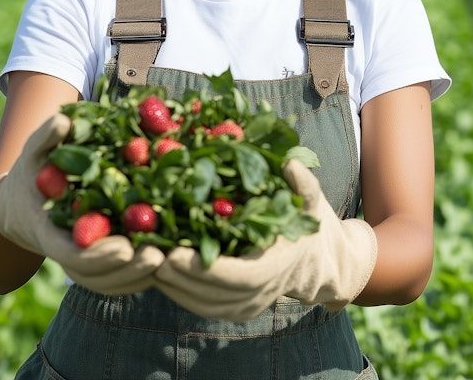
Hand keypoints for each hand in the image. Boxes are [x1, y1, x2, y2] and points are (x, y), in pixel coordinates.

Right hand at [0, 112, 165, 294]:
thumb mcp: (34, 152)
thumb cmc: (33, 171)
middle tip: (159, 257)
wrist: (22, 203)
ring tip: (168, 261)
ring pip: (110, 283)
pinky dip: (139, 278)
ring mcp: (80, 263)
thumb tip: (64, 121)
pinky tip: (166, 266)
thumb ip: (47, 136)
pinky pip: (117, 281)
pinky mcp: (96, 264)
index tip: (125, 248)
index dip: (99, 255)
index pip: (72, 254)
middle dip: (127, 271)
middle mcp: (65, 252)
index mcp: (48, 231)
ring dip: (138, 278)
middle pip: (96, 276)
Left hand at [154, 159, 377, 320]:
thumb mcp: (312, 201)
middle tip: (148, 254)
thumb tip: (291, 164)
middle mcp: (265, 292)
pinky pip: (205, 307)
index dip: (205, 269)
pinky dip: (181, 294)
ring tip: (148, 262)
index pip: (240, 277)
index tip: (174, 254)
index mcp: (280, 266)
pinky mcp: (239, 308)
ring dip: (174, 288)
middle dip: (179, 277)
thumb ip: (303, 184)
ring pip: (205, 305)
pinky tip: (160, 274)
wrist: (324, 263)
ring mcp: (251, 305)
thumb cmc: (314, 225)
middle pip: (214, 295)